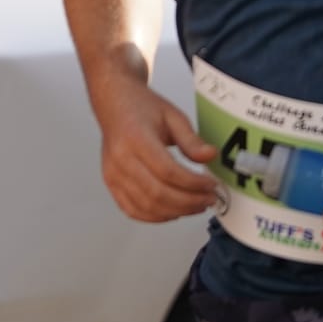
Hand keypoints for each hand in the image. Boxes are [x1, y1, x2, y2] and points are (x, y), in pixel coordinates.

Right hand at [93, 84, 220, 222]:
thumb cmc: (142, 108)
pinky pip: (132, 210)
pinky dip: (155, 217)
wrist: (114, 104)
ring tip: (196, 205)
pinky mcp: (110, 183)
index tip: (212, 185)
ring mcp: (113, 174)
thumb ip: (191, 140)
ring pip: (147, 206)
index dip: (194, 184)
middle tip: (209, 199)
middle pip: (158, 194)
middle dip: (189, 202)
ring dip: (176, 212)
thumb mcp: (172, 116)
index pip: (168, 172)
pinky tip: (173, 211)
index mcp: (136, 138)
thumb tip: (210, 157)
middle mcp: (121, 159)